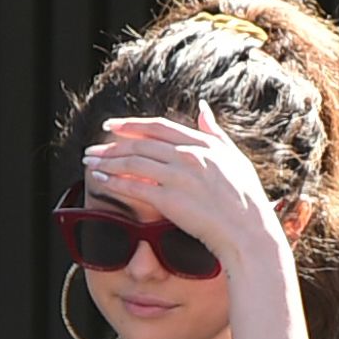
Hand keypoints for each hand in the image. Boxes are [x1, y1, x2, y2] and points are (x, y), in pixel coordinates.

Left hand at [82, 100, 287, 267]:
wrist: (248, 231)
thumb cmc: (246, 198)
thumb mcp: (235, 157)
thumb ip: (215, 132)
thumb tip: (203, 108)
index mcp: (203, 144)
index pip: (158, 127)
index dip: (131, 125)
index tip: (112, 125)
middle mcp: (188, 155)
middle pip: (141, 144)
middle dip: (112, 144)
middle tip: (93, 148)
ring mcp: (178, 176)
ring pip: (133, 162)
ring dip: (107, 160)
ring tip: (90, 162)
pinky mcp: (170, 200)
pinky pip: (135, 186)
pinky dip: (114, 181)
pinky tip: (100, 180)